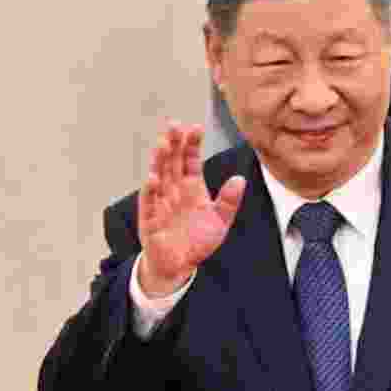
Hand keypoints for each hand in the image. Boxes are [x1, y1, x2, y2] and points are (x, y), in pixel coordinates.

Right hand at [136, 123, 245, 296]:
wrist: (179, 267)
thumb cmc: (197, 241)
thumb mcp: (219, 221)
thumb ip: (229, 201)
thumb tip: (240, 179)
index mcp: (191, 188)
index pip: (190, 161)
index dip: (192, 145)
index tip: (196, 127)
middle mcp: (174, 191)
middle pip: (172, 163)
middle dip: (173, 144)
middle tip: (174, 124)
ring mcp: (160, 203)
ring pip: (159, 177)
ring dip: (160, 161)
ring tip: (163, 144)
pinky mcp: (150, 220)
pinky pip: (149, 203)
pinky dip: (150, 190)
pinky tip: (153, 178)